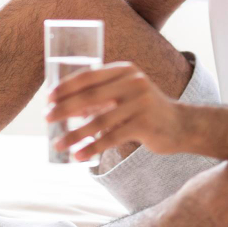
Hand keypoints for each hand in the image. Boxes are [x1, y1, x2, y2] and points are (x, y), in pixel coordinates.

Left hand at [45, 61, 187, 158]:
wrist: (180, 125)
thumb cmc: (144, 109)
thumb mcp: (124, 96)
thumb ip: (99, 98)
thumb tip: (65, 107)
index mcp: (124, 70)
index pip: (88, 76)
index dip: (65, 87)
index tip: (48, 98)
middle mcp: (133, 82)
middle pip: (90, 96)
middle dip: (64, 108)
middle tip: (46, 118)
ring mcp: (140, 102)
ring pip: (99, 120)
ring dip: (75, 134)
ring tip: (58, 144)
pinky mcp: (144, 124)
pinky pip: (112, 137)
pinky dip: (92, 148)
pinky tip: (79, 156)